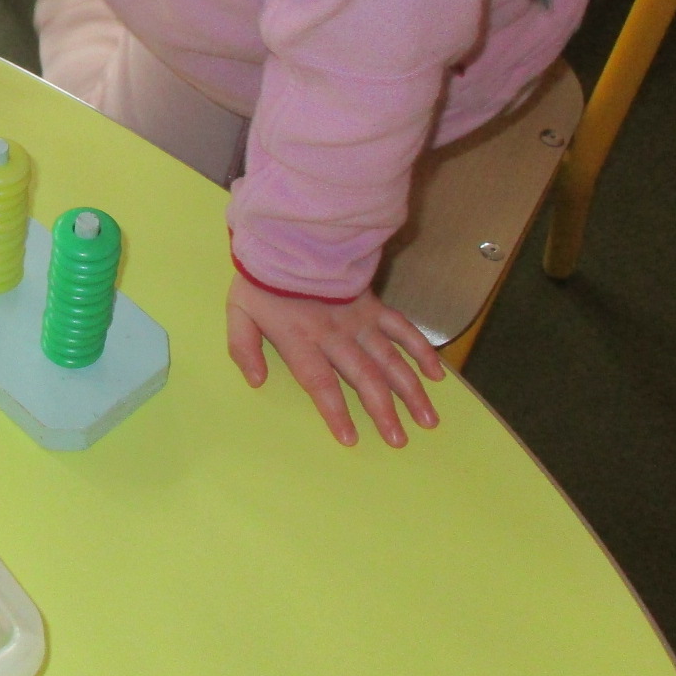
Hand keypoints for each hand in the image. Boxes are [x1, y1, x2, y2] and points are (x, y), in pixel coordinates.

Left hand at [225, 274, 443, 447]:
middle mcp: (335, 334)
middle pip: (364, 378)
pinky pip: (402, 329)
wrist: (290, 234)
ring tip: (428, 419)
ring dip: (410, 390)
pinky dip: (421, 350)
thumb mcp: (238, 311)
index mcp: (302, 339)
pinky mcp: (373, 304)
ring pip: (390, 359)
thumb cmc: (262, 277)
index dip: (336, 412)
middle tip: (400, 441)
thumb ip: (243, 347)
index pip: (321, 383)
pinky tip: (437, 374)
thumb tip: (256, 381)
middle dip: (383, 411)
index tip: (351, 439)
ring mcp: (359, 319)